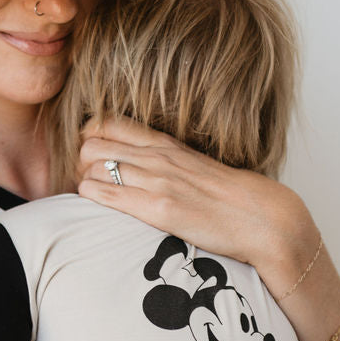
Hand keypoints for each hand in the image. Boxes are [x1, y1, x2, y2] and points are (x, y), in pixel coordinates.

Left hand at [77, 117, 316, 293]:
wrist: (260, 217)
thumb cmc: (227, 198)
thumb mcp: (192, 166)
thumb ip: (163, 161)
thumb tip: (138, 166)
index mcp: (164, 144)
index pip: (106, 122)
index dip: (87, 139)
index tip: (91, 160)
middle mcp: (157, 157)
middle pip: (90, 143)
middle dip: (79, 164)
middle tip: (87, 183)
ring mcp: (157, 181)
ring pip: (91, 168)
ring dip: (83, 183)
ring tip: (93, 200)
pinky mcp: (158, 208)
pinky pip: (105, 196)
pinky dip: (90, 199)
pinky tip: (96, 209)